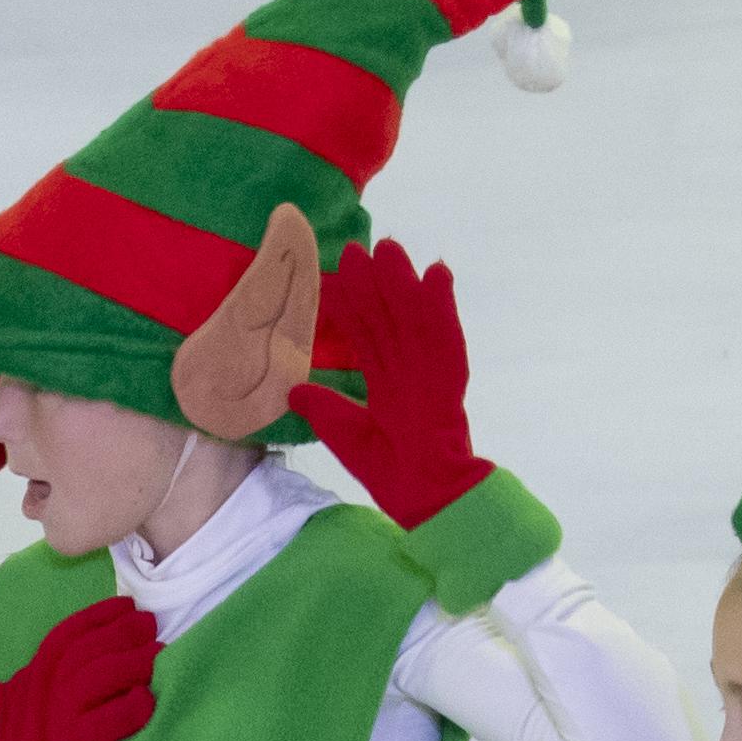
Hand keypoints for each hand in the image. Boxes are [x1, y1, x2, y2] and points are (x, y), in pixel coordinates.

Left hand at [0, 594, 160, 740]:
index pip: (104, 722)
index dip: (131, 709)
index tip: (151, 701)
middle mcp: (58, 704)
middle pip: (99, 676)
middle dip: (133, 663)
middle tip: (163, 656)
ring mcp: (49, 676)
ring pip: (88, 648)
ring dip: (121, 633)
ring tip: (151, 626)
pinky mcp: (44, 656)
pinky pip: (71, 629)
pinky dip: (98, 613)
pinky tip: (127, 606)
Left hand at [280, 238, 493, 531]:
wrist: (422, 493)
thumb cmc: (388, 470)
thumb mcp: (343, 433)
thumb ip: (322, 407)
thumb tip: (291, 388)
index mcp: (386, 383)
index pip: (364, 335)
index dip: (350, 306)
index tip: (332, 277)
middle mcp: (409, 369)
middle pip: (388, 317)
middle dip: (374, 284)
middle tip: (357, 249)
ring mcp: (430, 369)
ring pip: (414, 315)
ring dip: (404, 282)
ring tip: (390, 247)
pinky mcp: (450, 374)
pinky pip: (447, 332)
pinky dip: (443, 303)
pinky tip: (437, 273)